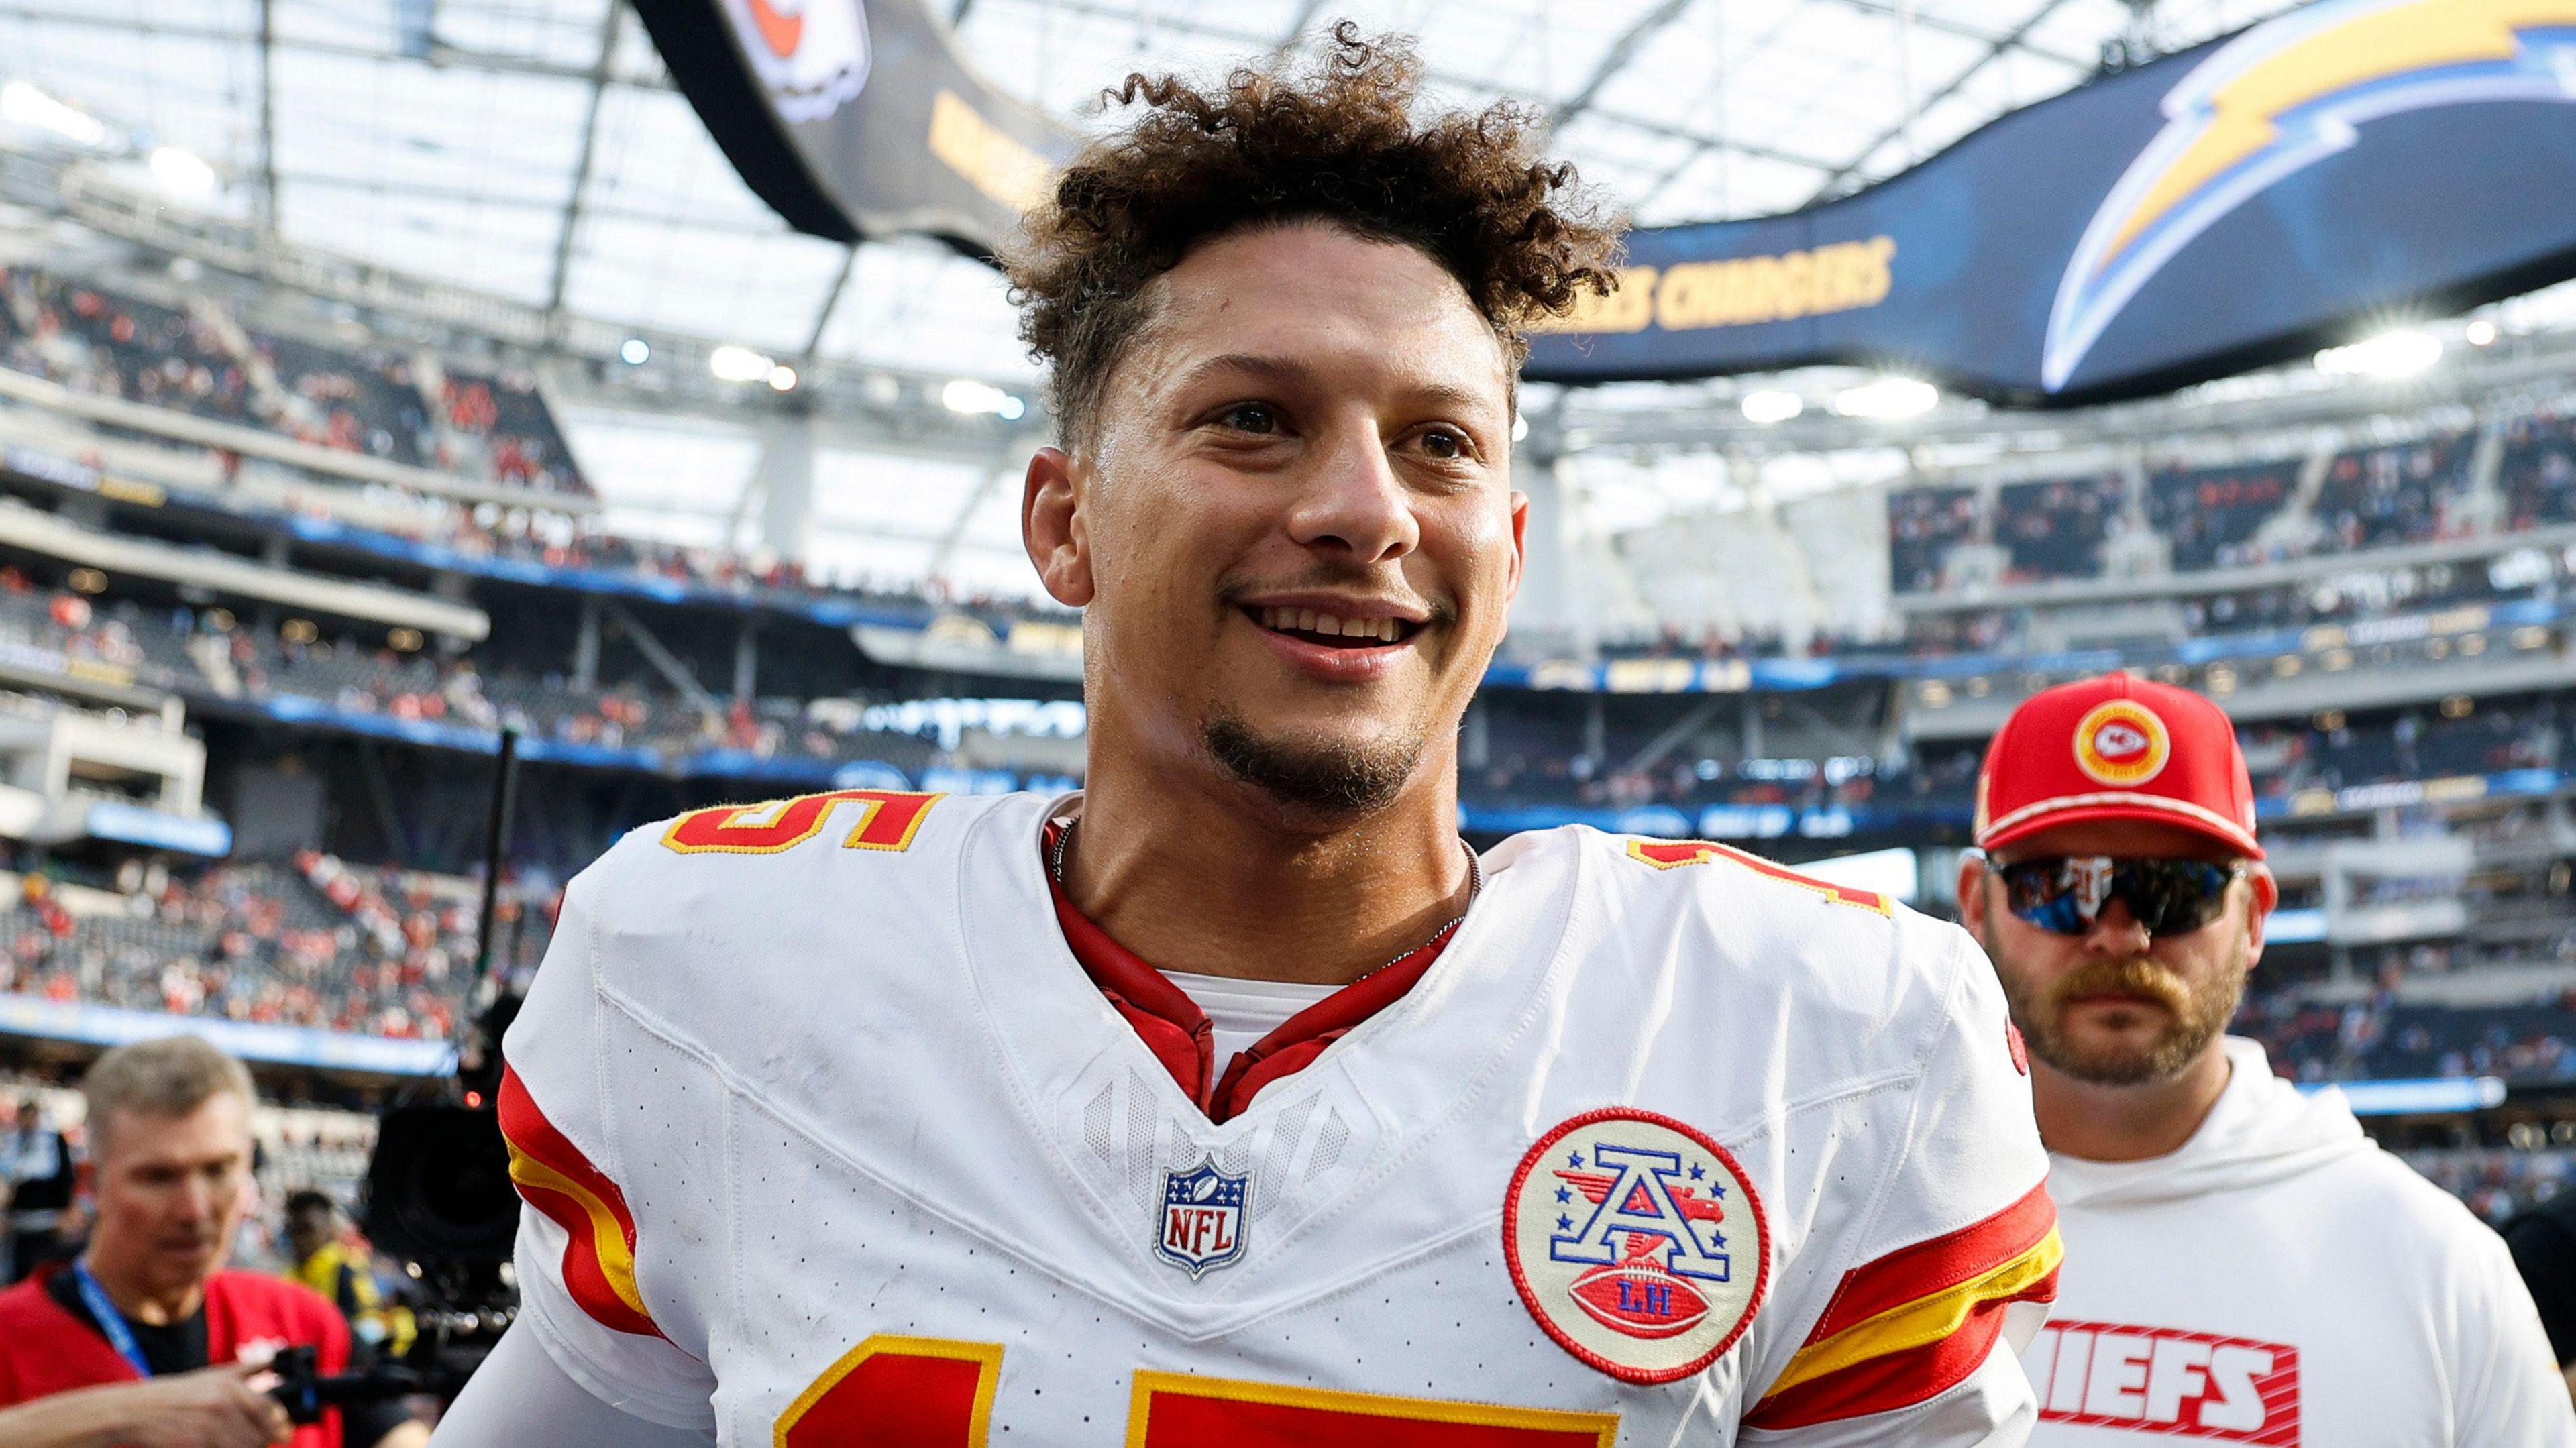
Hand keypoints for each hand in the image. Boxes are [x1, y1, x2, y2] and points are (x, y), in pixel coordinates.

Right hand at [80, 1362, 294, 1447]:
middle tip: (261, 1439)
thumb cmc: (177, 1393)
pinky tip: (221, 1445)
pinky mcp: (196, 1445)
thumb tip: (274, 1361)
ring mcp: (209, 1427)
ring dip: (246, 1446)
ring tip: (236, 1442)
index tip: (283, 1430)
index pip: (270, 1409)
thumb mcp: (212, 1375)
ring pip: (245, 1446)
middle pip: (261, 1432)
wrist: (137, 1411)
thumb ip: (246, 1371)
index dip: (280, 1423)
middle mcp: (223, 1405)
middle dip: (264, 1439)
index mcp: (230, 1387)